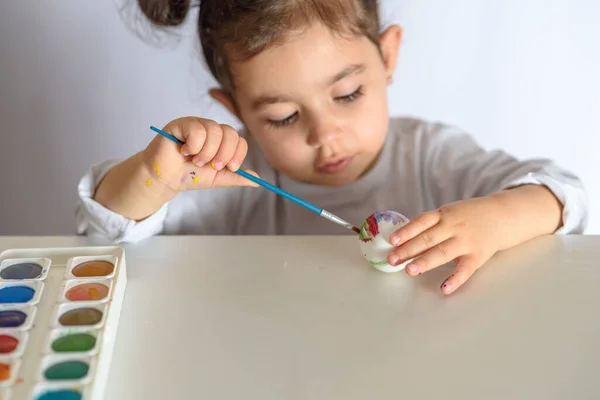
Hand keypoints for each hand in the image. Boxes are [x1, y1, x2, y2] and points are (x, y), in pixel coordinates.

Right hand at [143, 117, 258, 191]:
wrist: (166, 179)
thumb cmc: (189, 176)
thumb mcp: (217, 178)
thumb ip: (235, 177)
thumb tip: (257, 180)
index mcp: (221, 141)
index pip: (239, 139)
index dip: (238, 154)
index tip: (230, 168)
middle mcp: (210, 129)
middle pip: (230, 132)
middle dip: (223, 154)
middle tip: (212, 166)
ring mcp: (196, 124)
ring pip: (214, 130)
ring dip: (206, 152)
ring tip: (195, 161)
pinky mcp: (181, 123)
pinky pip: (196, 129)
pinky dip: (193, 145)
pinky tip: (184, 151)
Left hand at [387, 197, 505, 294]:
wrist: (503, 216)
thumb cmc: (469, 216)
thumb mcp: (450, 212)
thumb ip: (431, 223)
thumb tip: (404, 237)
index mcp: (444, 214)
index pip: (422, 222)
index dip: (406, 231)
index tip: (392, 240)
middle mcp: (453, 227)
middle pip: (428, 238)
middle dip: (408, 250)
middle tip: (392, 260)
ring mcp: (465, 242)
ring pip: (443, 253)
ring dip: (425, 262)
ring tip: (409, 270)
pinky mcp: (477, 256)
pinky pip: (465, 269)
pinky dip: (455, 280)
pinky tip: (444, 288)